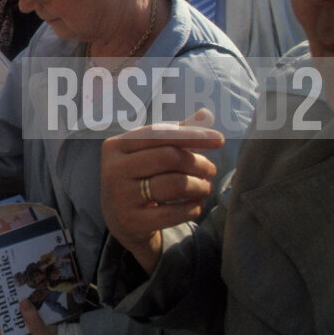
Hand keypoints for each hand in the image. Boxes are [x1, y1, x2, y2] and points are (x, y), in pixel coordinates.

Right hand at [100, 109, 223, 274]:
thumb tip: (207, 114)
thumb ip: (176, 134)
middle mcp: (112, 169)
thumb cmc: (140, 176)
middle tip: (211, 170)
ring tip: (206, 187)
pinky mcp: (131, 221)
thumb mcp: (150, 152)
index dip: (192, 135)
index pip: (158, 133)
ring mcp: (120, 196)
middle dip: (198, 163)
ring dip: (200, 186)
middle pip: (169, 157)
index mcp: (115, 146)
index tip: (220, 140)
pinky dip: (193, 208)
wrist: (119, 219)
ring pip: (174, 184)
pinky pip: (174, 213)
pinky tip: (196, 205)